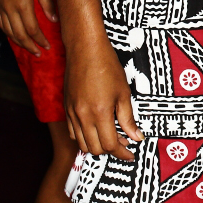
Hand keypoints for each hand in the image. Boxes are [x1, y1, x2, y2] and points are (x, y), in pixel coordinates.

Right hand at [0, 0, 57, 55]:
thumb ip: (47, 2)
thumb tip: (54, 19)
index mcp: (22, 4)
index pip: (32, 30)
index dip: (40, 40)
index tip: (47, 45)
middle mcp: (9, 9)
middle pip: (20, 35)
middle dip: (30, 46)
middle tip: (39, 53)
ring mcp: (0, 7)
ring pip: (9, 32)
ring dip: (19, 43)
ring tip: (29, 48)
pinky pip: (1, 24)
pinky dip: (9, 33)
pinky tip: (15, 35)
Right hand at [64, 32, 142, 159]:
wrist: (85, 48)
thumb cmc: (107, 66)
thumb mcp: (124, 93)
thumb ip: (128, 118)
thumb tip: (136, 137)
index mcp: (100, 113)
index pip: (110, 145)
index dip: (122, 153)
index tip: (131, 154)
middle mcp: (83, 116)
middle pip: (95, 149)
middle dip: (110, 150)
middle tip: (123, 143)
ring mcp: (72, 113)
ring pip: (82, 143)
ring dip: (96, 145)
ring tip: (111, 136)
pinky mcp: (66, 108)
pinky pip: (73, 132)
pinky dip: (84, 137)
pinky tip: (96, 129)